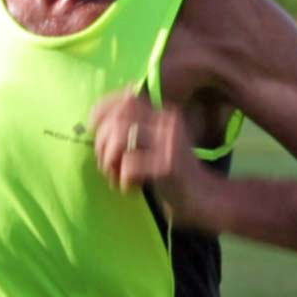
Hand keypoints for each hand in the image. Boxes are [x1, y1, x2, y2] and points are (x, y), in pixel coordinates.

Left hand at [89, 92, 211, 226]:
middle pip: (118, 119)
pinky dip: (122, 180)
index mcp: (164, 114)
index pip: (126, 99)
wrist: (203, 197)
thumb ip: (134, 129)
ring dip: (109, 162)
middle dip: (102, 143)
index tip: (92, 127)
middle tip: (106, 165)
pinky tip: (130, 189)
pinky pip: (129, 166)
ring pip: (120, 139)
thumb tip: (96, 119)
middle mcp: (168, 123)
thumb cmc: (173, 171)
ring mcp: (169, 143)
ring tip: (115, 177)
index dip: (103, 110)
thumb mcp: (156, 143)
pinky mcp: (167, 166)